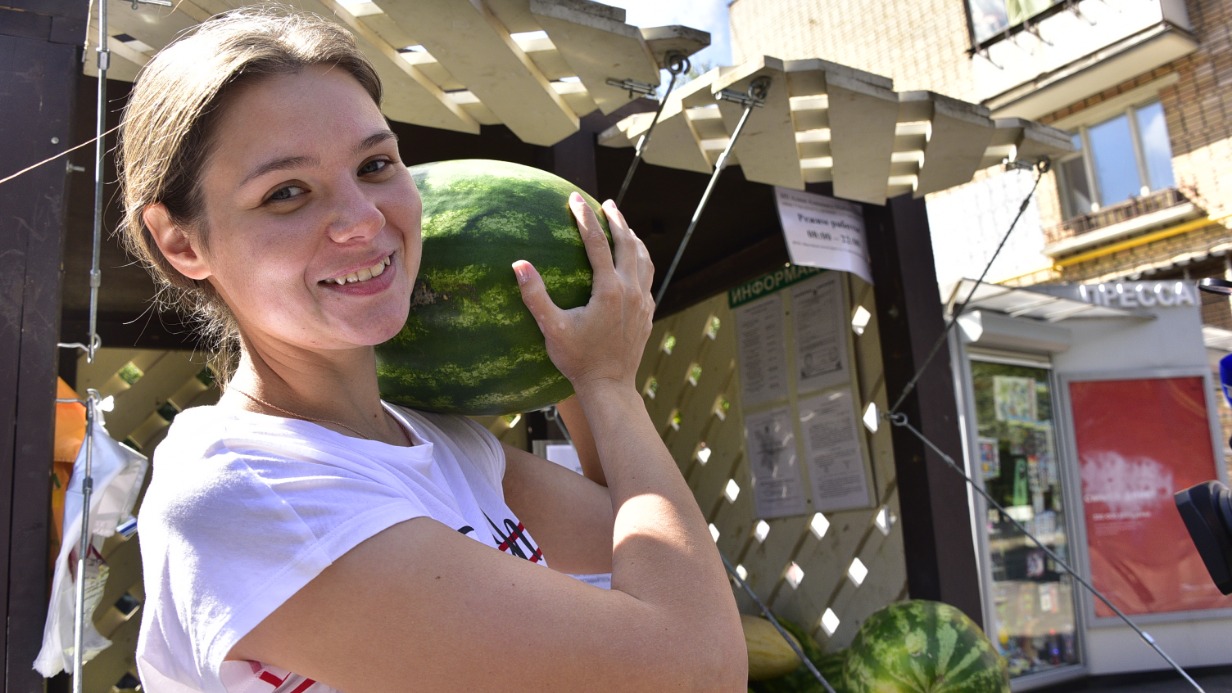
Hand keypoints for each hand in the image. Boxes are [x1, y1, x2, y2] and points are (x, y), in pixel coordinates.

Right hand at [513, 193, 653, 392]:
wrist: (610, 387)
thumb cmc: (577, 360)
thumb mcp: (551, 328)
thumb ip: (535, 296)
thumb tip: (519, 264)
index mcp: (608, 290)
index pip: (596, 243)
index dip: (584, 218)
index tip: (574, 199)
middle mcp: (630, 291)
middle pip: (626, 243)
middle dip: (616, 219)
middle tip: (605, 203)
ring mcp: (642, 301)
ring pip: (643, 258)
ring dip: (633, 237)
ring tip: (623, 225)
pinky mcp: (647, 312)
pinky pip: (647, 276)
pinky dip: (641, 260)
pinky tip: (634, 260)